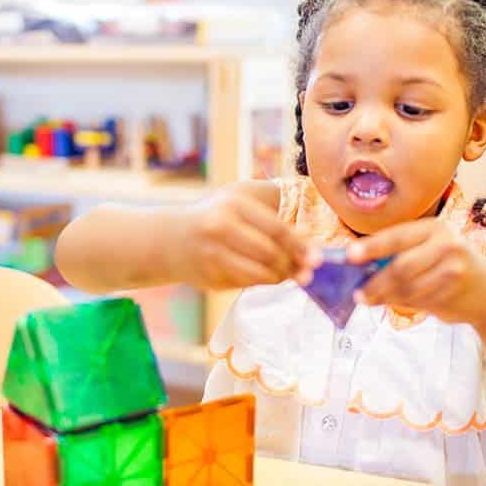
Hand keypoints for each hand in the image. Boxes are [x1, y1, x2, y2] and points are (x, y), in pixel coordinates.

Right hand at [176, 188, 312, 289]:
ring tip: (290, 275)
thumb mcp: (237, 202)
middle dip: (293, 265)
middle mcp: (220, 226)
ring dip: (280, 277)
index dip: (300, 245)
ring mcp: (212, 253)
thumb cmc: (214, 216)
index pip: (277, 228)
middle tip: (307, 272)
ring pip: (259, 273)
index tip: (316, 256)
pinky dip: (262, 282)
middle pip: (270, 253)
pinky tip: (268, 277)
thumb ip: (268, 216)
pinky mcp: (209, 276)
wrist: (169, 239)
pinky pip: (246, 283)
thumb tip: (307, 239)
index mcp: (234, 204)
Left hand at [348, 218, 485, 325]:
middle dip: (375, 282)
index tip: (350, 255)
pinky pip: (418, 300)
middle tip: (357, 293)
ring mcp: (453, 269)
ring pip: (408, 287)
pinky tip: (392, 303)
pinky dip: (401, 304)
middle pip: (401, 266)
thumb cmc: (449, 266)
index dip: (372, 246)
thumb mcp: (430, 249)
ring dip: (384, 297)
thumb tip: (360, 266)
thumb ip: (401, 254)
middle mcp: (447, 244)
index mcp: (434, 228)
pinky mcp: (455, 292)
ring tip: (368, 299)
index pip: (397, 236)